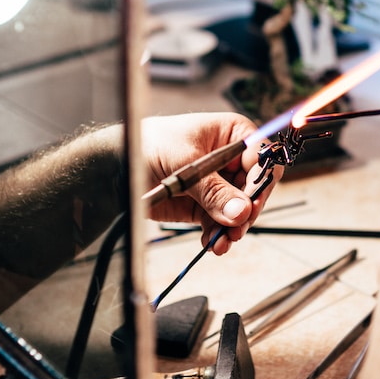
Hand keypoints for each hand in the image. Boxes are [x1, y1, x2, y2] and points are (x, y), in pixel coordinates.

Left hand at [141, 112, 281, 254]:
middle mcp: (232, 161)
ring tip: (221, 242)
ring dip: (232, 229)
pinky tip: (211, 243)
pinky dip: (217, 236)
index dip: (261, 181)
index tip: (252, 204)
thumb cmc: (149, 144)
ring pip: (240, 212)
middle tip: (235, 229)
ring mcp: (221, 185)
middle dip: (246, 212)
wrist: (117, 165)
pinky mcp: (206, 206)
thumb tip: (241, 211)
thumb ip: (213, 190)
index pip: (262, 158)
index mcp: (233, 135)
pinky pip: (220, 224)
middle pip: (255, 189)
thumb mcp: (185, 163)